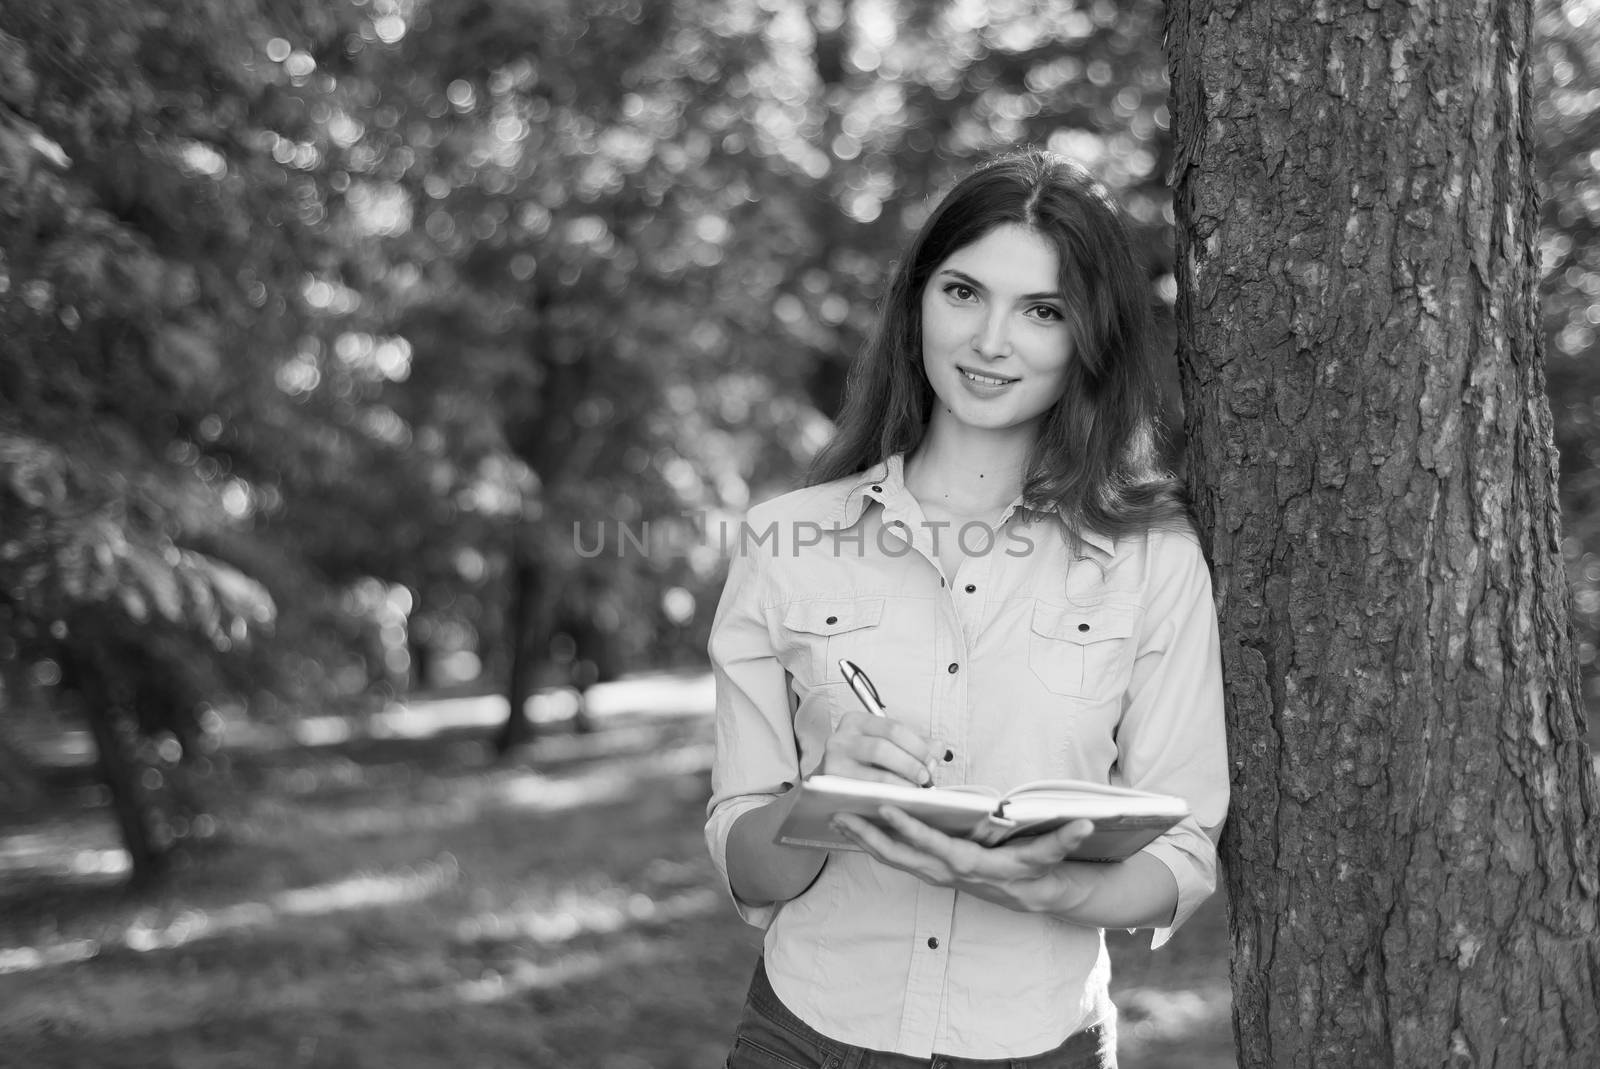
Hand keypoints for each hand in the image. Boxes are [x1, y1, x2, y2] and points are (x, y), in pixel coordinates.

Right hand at [819, 712, 935, 785]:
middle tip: (926, 776)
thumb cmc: (860, 766)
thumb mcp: (885, 747)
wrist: (829, 786)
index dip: (918, 745)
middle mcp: (841, 737)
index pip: (893, 728)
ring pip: (876, 770)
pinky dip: (890, 794)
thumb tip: (938, 748)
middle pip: (884, 747)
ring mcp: (834, 760)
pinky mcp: (833, 784)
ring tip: (916, 789)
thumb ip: (913, 745)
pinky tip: (901, 798)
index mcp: (856, 721)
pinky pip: (868, 790)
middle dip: (911, 763)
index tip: (932, 759)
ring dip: (903, 782)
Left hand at [832, 807, 1098, 914]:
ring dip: (869, 842)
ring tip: (838, 818)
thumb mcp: (1060, 858)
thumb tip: (1085, 822)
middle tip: (842, 815)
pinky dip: (879, 847)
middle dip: (874, 837)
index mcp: (983, 869)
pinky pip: (904, 863)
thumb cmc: (1049, 874)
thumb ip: (1068, 840)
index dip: (914, 832)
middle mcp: (959, 877)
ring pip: (900, 863)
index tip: (887, 808)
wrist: (1049, 901)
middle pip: (908, 859)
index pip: (943, 849)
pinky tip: (859, 831)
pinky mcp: (942, 876)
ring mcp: (947, 879)